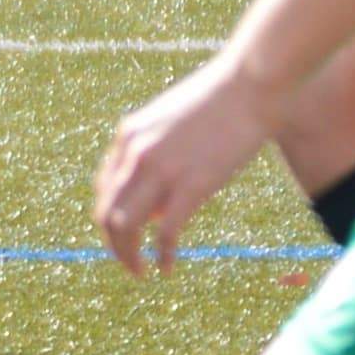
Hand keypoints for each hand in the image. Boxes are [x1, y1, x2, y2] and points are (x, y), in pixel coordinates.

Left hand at [94, 57, 279, 274]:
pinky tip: (167, 268)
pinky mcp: (191, 186)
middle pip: (106, 213)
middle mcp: (136, 154)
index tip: (125, 233)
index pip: (104, 188)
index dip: (110, 217)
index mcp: (129, 135)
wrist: (251, 83)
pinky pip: (165, 234)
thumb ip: (156, 153)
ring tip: (139, 271)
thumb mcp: (173, 120)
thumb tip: (155, 199)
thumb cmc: (221, 98)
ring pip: (125, 227)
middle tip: (127, 261)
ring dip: (127, 256)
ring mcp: (161, 171)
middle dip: (113, 244)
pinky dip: (162, 256)